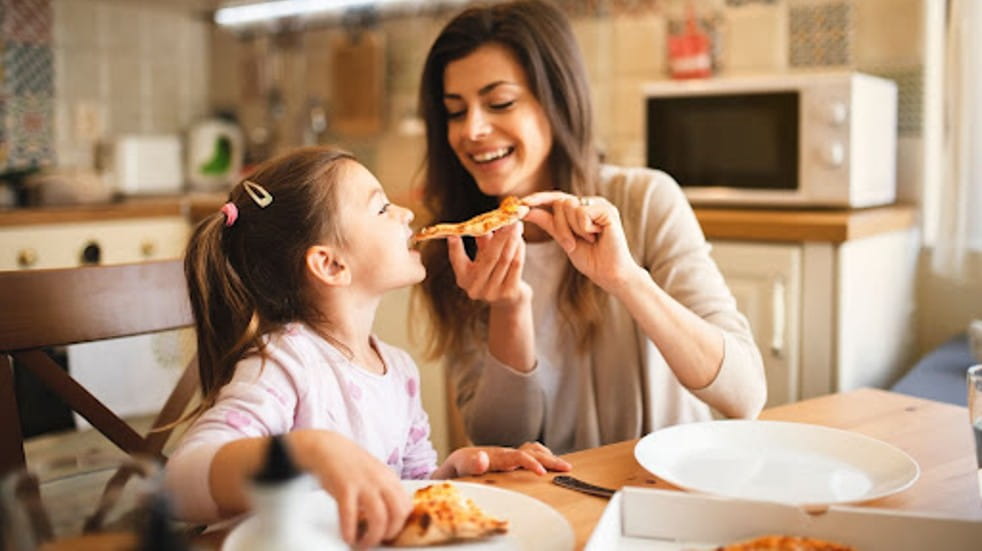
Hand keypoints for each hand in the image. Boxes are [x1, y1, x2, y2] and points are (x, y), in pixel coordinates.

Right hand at [288, 429, 410, 547]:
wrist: (328, 447)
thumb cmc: (350, 464)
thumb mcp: (375, 473)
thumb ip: (385, 491)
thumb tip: (390, 516)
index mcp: (390, 478)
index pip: (407, 506)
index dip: (400, 524)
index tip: (390, 532)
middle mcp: (381, 481)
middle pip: (398, 513)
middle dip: (390, 533)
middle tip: (378, 541)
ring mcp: (364, 484)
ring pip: (379, 518)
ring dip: (372, 537)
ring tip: (362, 544)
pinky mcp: (344, 488)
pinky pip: (351, 516)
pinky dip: (350, 532)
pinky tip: (348, 537)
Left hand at [432, 441, 571, 477]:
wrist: (452, 463)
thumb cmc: (454, 469)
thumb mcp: (456, 468)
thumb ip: (469, 464)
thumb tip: (482, 457)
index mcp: (494, 456)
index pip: (518, 456)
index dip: (531, 463)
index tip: (543, 473)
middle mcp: (503, 453)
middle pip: (531, 452)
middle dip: (550, 460)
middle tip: (566, 469)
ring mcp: (507, 455)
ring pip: (533, 450)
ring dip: (549, 456)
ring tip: (564, 466)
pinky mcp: (509, 459)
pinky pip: (529, 453)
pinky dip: (543, 456)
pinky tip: (550, 463)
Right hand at [446, 221, 530, 306]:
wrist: (508, 301)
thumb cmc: (493, 272)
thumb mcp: (483, 258)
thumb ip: (483, 242)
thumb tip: (486, 224)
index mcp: (464, 279)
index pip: (457, 261)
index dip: (455, 249)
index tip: (454, 235)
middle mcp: (475, 288)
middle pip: (489, 257)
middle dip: (500, 236)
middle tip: (508, 219)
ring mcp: (492, 293)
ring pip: (505, 259)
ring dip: (512, 240)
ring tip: (517, 225)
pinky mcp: (509, 293)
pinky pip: (516, 265)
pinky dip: (519, 249)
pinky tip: (521, 239)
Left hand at [522, 191, 637, 291]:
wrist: (609, 274)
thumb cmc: (590, 259)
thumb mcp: (564, 239)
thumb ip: (549, 223)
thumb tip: (527, 210)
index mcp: (579, 208)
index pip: (555, 198)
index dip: (538, 198)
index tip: (521, 203)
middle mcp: (589, 203)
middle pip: (560, 203)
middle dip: (560, 227)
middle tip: (571, 244)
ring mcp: (600, 204)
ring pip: (569, 206)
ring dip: (572, 229)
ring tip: (588, 241)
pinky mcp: (607, 210)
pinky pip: (582, 212)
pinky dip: (584, 229)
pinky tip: (598, 236)